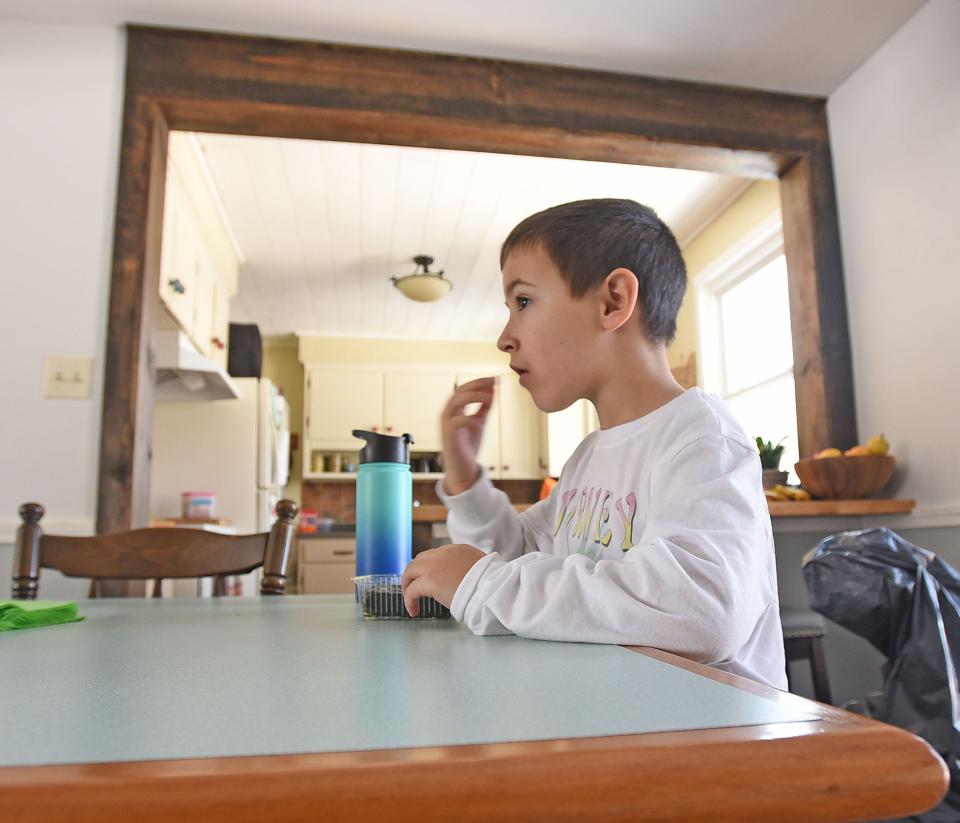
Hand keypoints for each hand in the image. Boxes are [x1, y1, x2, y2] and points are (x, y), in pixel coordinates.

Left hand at [401, 544, 485, 616]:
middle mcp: (443, 554)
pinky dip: (409, 600)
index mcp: (457, 550)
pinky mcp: (429, 581)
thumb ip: (469, 568)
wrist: (490, 588)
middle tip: (414, 587)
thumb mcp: (481, 567)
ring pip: (410, 571)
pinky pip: (411, 591)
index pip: (436, 554)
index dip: (429, 567)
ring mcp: (434, 566)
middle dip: (415, 573)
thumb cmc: (491, 582)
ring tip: (410, 598)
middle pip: (419, 560)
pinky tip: (414, 610)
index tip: (429, 578)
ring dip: (408, 584)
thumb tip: (465, 579)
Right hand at [441, 376, 495, 494]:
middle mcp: (448, 412)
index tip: (496, 379)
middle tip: (494, 381)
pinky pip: (457, 421)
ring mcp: (446, 423)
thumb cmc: (469, 446)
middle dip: (478, 384)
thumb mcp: (479, 422)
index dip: (480, 382)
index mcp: (455, 409)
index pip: (465, 389)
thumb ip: (484, 408)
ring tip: (490, 397)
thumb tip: (493, 391)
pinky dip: (469, 418)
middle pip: (460, 390)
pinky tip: (480, 421)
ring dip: (474, 396)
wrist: (463, 469)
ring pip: (456, 401)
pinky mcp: (448, 435)